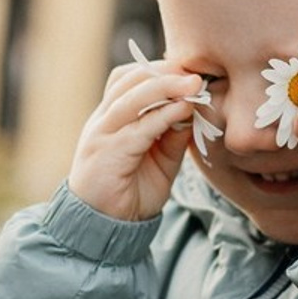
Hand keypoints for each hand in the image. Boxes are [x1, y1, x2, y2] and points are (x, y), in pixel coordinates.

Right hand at [67, 59, 204, 219]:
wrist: (103, 228)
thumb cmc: (129, 194)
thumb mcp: (160, 159)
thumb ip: (173, 135)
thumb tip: (193, 108)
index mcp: (109, 119)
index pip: (127, 79)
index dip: (158, 70)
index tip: (190, 72)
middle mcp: (101, 121)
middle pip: (128, 80)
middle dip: (164, 72)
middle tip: (197, 74)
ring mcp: (100, 135)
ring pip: (130, 97)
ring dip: (165, 86)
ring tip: (194, 85)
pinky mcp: (107, 153)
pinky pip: (138, 127)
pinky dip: (164, 115)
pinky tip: (185, 111)